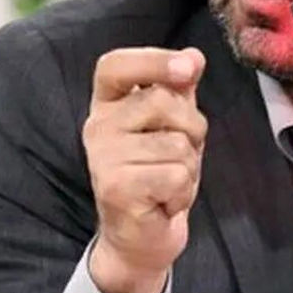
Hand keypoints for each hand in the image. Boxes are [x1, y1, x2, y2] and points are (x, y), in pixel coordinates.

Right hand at [83, 46, 207, 292]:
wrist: (142, 236)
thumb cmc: (158, 174)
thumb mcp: (173, 125)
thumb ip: (180, 89)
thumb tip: (194, 56)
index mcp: (108, 104)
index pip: (114, 65)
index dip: (153, 60)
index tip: (190, 68)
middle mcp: (98, 126)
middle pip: (161, 102)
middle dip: (191, 128)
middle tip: (179, 155)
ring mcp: (103, 158)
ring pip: (176, 143)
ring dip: (189, 167)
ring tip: (168, 182)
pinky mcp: (116, 188)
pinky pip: (176, 174)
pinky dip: (183, 192)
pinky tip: (164, 201)